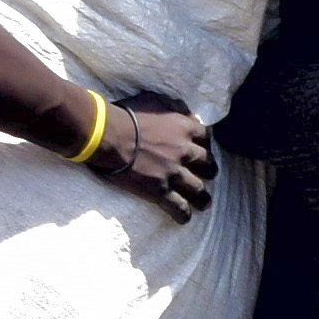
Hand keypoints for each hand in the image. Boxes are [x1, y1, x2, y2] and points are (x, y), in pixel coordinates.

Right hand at [101, 100, 218, 222]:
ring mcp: (173, 173)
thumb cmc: (127, 115)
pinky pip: (179, 207)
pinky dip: (183, 214)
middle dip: (209, 170)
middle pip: (208, 164)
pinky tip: (184, 218)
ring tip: (204, 203)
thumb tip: (186, 112)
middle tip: (206, 174)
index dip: (206, 145)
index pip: (207, 137)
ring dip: (202, 197)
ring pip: (198, 189)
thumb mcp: (154, 100)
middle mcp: (184, 151)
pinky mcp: (160, 191)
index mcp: (184, 128)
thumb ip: (174, 107)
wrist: (109, 136)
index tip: (203, 149)